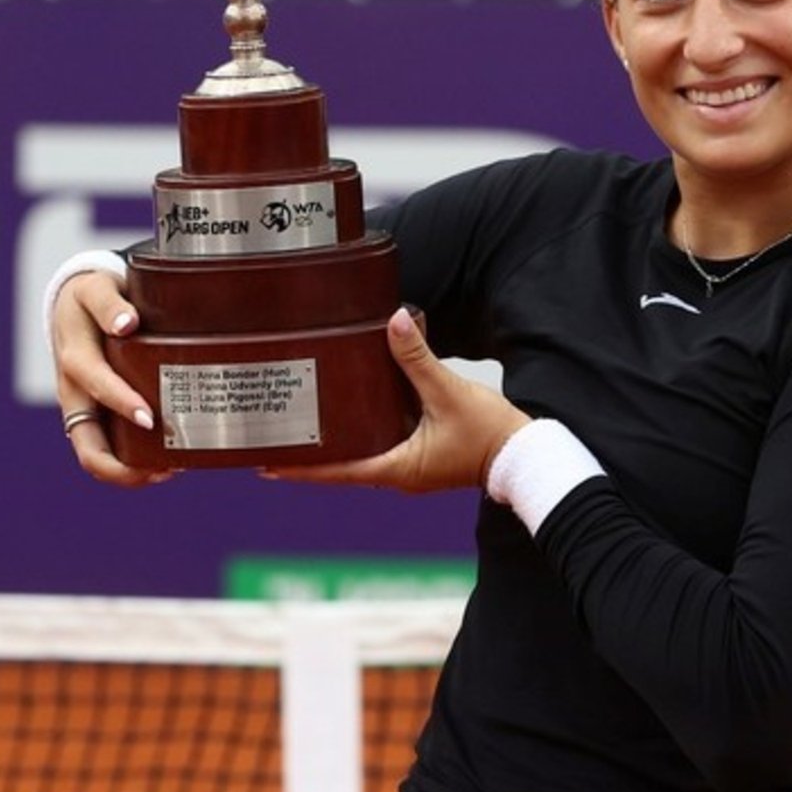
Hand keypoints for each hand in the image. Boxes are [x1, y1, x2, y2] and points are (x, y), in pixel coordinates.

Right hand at [53, 271, 174, 486]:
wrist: (72, 305)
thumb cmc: (90, 297)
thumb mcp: (95, 289)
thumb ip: (109, 304)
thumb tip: (127, 324)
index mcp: (75, 361)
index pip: (97, 388)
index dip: (122, 404)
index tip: (150, 418)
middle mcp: (74, 394)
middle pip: (87, 446)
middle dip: (122, 466)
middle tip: (166, 468)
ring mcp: (82, 409)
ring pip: (95, 456)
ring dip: (128, 472)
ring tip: (170, 470)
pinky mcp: (93, 416)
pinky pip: (106, 448)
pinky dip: (130, 462)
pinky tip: (164, 461)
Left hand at [268, 308, 530, 492]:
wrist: (526, 454)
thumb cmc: (491, 434)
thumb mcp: (449, 392)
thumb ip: (418, 357)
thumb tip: (396, 320)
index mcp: (396, 467)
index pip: (336, 471)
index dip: (300, 466)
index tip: (266, 463)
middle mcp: (397, 471)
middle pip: (343, 461)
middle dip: (312, 447)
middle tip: (276, 431)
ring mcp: (410, 462)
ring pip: (363, 447)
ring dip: (338, 434)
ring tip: (304, 414)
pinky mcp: (423, 449)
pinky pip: (385, 435)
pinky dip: (366, 421)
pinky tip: (353, 398)